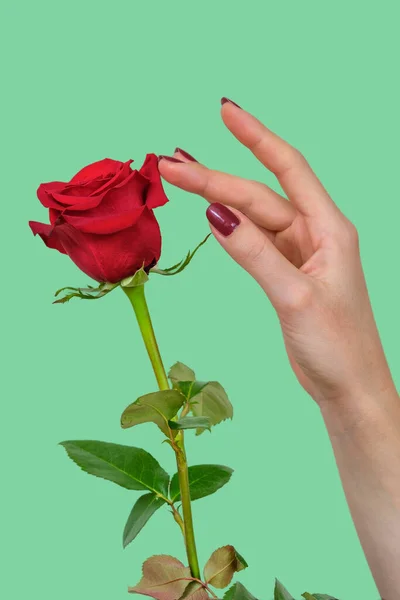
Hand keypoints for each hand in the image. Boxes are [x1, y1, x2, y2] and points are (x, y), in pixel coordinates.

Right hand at [158, 98, 394, 405]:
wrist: (348, 388)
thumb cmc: (338, 346)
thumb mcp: (295, 297)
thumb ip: (255, 253)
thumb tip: (215, 212)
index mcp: (330, 230)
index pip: (289, 168)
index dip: (256, 137)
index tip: (225, 111)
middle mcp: (315, 235)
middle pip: (259, 195)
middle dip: (215, 178)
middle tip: (170, 165)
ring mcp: (299, 255)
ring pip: (253, 217)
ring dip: (218, 199)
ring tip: (180, 179)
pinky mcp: (285, 274)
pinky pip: (254, 242)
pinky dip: (230, 230)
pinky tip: (210, 216)